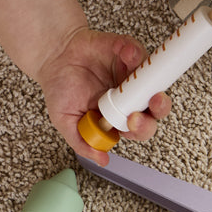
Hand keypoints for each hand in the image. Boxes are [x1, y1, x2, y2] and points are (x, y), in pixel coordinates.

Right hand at [34, 26, 171, 164]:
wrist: (52, 59)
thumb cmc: (60, 89)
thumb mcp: (65, 121)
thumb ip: (82, 141)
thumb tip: (102, 160)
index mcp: (117, 117)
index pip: (139, 128)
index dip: (141, 127)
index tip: (132, 122)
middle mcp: (128, 97)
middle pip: (155, 107)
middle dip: (159, 106)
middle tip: (152, 101)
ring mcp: (130, 74)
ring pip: (153, 79)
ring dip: (151, 77)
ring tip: (138, 76)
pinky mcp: (127, 52)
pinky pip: (139, 53)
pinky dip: (134, 52)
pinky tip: (124, 54)